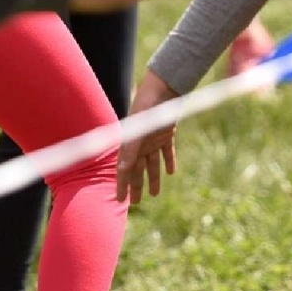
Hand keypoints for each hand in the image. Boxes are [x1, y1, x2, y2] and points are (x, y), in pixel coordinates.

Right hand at [116, 71, 179, 203]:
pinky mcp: (166, 134)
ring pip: (152, 163)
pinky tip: (171, 172)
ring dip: (153, 178)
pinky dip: (169, 161)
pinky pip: (167, 152)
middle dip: (136, 185)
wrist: (163, 87)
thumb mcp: (138, 129)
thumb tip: (123, 170)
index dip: (122, 185)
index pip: (124, 169)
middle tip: (136, 203)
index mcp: (130, 143)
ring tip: (154, 194)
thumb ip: (130, 149)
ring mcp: (153, 139)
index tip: (120, 200)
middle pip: (137, 169)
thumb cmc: (147, 106)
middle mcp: (140, 143)